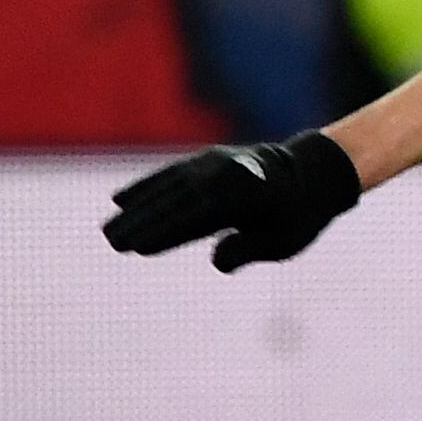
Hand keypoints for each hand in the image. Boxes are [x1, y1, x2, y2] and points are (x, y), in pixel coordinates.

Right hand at [102, 131, 361, 271]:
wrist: (312, 173)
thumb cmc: (297, 217)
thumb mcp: (282, 240)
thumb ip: (248, 249)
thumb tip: (217, 261)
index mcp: (242, 197)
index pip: (194, 218)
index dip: (163, 232)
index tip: (135, 247)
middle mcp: (223, 175)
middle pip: (173, 201)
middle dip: (140, 221)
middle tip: (110, 241)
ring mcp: (212, 164)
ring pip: (165, 187)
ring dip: (135, 207)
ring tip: (109, 229)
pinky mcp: (205, 160)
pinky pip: (170, 174)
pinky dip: (146, 185)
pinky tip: (120, 199)